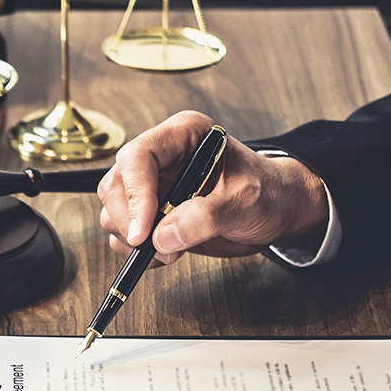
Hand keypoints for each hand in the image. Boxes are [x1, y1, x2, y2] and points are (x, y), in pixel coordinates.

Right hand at [98, 111, 328, 265]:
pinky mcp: (150, 213)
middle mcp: (161, 157)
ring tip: (170, 252)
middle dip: (130, 221)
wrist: (277, 211)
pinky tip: (165, 254)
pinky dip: (136, 251)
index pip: (138, 157)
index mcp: (182, 136)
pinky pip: (123, 233)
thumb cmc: (268, 193)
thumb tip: (162, 237)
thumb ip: (205, 217)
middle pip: (116, 185)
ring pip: (113, 211)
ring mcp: (152, 186)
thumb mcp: (245, 201)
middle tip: (157, 247)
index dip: (135, 194)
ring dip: (133, 239)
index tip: (144, 231)